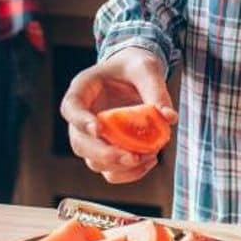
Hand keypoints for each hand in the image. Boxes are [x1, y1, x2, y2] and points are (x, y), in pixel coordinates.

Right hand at [60, 47, 177, 184]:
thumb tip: (169, 118)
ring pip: (94, 162)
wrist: (136, 75)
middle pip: (79, 143)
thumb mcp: (146, 69)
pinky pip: (111, 171)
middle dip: (104, 153)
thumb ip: (156, 90)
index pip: (71, 107)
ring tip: (149, 156)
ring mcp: (92, 138)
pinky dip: (129, 173)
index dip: (80, 120)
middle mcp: (82, 117)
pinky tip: (150, 160)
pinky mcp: (108, 150)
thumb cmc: (136, 67)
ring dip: (119, 166)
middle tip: (131, 156)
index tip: (98, 128)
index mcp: (83, 89)